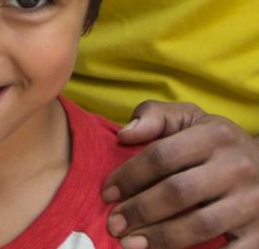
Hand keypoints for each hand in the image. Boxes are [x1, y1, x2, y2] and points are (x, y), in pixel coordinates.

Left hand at [105, 101, 258, 247]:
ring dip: (162, 238)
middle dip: (140, 211)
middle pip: (178, 192)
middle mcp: (237, 167)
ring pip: (201, 225)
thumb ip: (154, 116)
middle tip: (115, 225)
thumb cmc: (216, 142)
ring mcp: (253, 202)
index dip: (130, 176)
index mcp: (215, 135)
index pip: (162, 156)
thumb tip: (124, 135)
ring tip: (131, 245)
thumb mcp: (189, 117)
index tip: (107, 193)